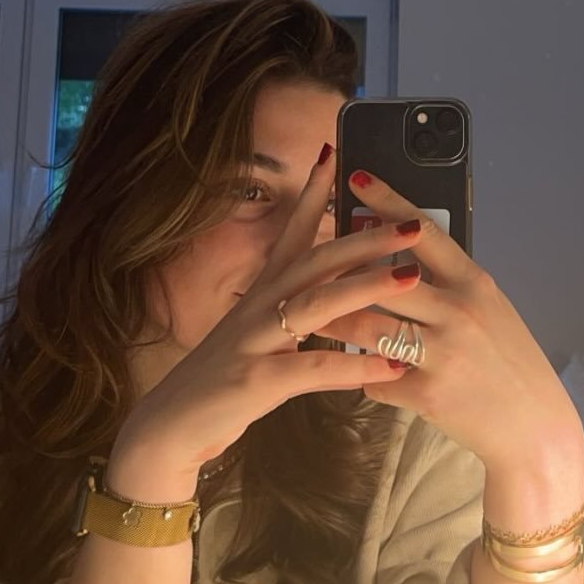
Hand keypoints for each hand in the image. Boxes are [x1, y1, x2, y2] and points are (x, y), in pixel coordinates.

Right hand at [116, 148, 425, 481]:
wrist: (170, 429)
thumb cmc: (228, 380)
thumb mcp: (264, 335)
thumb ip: (299, 308)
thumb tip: (343, 285)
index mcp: (264, 292)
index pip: (293, 233)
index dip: (314, 193)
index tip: (338, 154)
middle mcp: (259, 306)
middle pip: (317, 260)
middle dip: (366, 237)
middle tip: (413, 222)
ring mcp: (255, 341)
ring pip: (317, 304)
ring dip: (367, 287)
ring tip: (412, 277)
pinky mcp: (255, 381)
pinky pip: (311, 370)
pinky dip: (353, 367)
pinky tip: (391, 367)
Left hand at [337, 169, 582, 475]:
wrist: (533, 425)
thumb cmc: (510, 362)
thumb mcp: (491, 311)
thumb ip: (451, 285)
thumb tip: (403, 259)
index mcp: (474, 284)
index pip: (424, 232)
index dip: (388, 202)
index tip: (357, 178)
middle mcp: (458, 312)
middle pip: (379, 280)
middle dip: (338, 274)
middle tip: (308, 265)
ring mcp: (442, 353)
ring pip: (365, 327)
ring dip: (335, 324)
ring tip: (316, 319)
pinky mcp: (427, 393)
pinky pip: (374, 378)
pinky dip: (364, 378)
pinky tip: (363, 379)